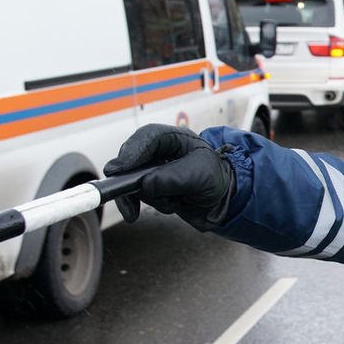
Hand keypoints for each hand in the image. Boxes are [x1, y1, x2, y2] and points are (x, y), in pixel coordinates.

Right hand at [103, 124, 235, 230]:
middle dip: (131, 180)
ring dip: (152, 197)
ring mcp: (154, 171)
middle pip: (132, 160)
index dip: (130, 152)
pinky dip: (155, 204)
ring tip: (176, 200)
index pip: (147, 137)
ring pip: (135, 183)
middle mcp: (160, 152)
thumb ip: (172, 178)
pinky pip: (142, 197)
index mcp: (174, 138)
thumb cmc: (217, 178)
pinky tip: (173, 206)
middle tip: (124, 195)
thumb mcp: (199, 175)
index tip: (117, 169)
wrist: (225, 199)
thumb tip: (146, 185)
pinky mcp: (153, 188)